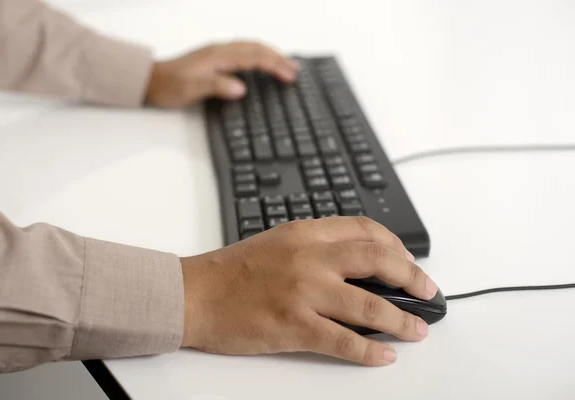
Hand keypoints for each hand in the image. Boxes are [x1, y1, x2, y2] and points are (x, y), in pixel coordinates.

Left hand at [145, 41, 299, 107]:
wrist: (148, 80)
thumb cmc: (167, 86)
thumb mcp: (191, 90)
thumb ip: (217, 87)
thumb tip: (240, 88)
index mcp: (218, 56)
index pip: (254, 57)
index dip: (275, 66)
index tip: (290, 76)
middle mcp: (219, 50)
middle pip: (257, 49)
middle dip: (279, 58)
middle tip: (296, 70)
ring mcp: (217, 52)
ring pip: (251, 48)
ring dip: (271, 55)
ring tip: (286, 64)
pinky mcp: (215, 58)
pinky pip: (244, 51)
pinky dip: (259, 55)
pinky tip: (262, 63)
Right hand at [180, 217, 437, 365]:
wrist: (196, 293)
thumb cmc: (233, 270)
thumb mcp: (278, 241)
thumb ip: (315, 245)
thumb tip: (356, 262)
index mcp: (305, 233)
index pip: (364, 230)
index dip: (395, 246)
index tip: (408, 261)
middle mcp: (309, 257)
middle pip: (377, 261)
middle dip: (411, 277)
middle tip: (427, 291)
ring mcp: (303, 292)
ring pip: (368, 305)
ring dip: (400, 319)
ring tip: (417, 330)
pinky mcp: (293, 326)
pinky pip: (343, 341)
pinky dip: (369, 351)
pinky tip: (384, 355)